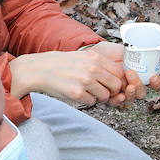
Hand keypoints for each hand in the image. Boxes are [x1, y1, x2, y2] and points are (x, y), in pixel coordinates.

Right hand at [7, 44, 156, 105]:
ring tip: (87, 92)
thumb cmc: (61, 64)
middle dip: (111, 91)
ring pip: (105, 96)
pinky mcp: (77, 93)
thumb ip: (99, 65)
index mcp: (95, 58)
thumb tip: (119, 76)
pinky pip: (92, 102)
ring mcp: (85, 81)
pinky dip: (86, 101)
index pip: (120, 72)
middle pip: (116, 85)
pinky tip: (77, 94)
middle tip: (102, 91)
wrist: (39, 69)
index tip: (113, 84)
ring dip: (98, 97)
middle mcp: (92, 68)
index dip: (119, 80)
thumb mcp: (83, 57)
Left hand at [84, 41, 159, 96]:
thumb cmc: (106, 53)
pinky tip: (119, 96)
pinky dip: (119, 101)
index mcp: (138, 75)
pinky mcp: (110, 97)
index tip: (154, 77)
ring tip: (127, 85)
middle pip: (142, 93)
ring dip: (131, 93)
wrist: (88, 56)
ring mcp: (120, 92)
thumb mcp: (124, 49)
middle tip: (132, 74)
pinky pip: (117, 103)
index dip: (156, 83)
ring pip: (131, 99)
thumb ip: (140, 52)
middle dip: (140, 86)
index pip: (152, 83)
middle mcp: (131, 85)